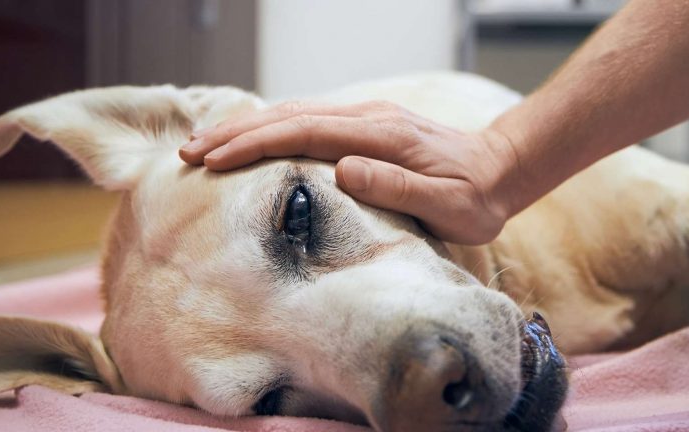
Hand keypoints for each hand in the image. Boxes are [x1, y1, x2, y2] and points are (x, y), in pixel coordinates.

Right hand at [179, 101, 518, 244]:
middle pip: (288, 116)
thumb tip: (342, 169)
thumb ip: (397, 186)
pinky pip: (305, 119)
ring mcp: (364, 117)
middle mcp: (367, 117)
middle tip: (187, 151)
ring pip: (292, 113)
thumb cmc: (475, 198)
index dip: (255, 145)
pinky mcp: (362, 124)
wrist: (501, 168)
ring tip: (203, 145)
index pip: (304, 133)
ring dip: (245, 128)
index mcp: (382, 136)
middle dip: (234, 133)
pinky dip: (268, 126)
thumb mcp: (450, 206)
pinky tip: (247, 137)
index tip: (214, 160)